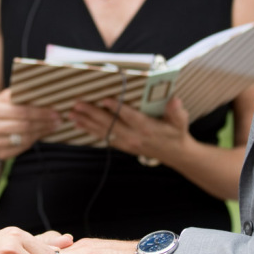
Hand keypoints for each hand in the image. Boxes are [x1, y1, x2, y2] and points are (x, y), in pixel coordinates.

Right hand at [0, 88, 61, 161]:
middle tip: (58, 120)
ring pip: (25, 138)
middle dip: (44, 122)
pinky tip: (41, 135)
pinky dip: (34, 140)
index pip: (21, 110)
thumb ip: (15, 95)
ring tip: (53, 127)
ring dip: (42, 132)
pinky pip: (22, 147)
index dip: (40, 112)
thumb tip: (41, 91)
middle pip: (25, 125)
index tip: (54, 110)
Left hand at [67, 96, 191, 164]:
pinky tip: (79, 124)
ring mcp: (127, 142)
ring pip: (104, 131)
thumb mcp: (181, 121)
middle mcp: (135, 136)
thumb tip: (175, 100)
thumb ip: (177, 111)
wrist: (175, 154)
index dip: (118, 108)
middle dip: (93, 114)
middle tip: (78, 105)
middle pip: (111, 124)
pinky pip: (104, 138)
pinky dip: (91, 131)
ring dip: (86, 122)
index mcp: (148, 128)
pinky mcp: (123, 145)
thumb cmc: (176, 132)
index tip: (105, 99)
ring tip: (72, 114)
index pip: (130, 117)